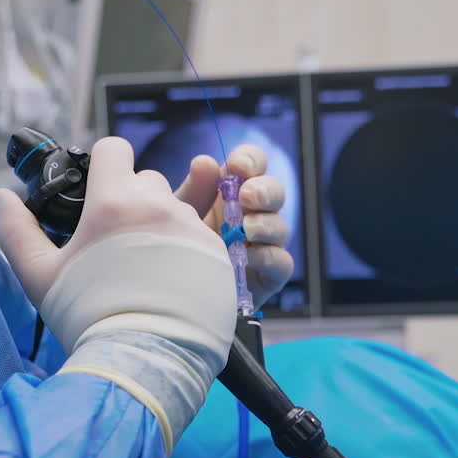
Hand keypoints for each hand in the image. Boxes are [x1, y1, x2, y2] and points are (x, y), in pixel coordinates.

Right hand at [0, 136, 233, 355]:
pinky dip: (185, 248)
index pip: (114, 148)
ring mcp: (193, 227)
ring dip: (160, 224)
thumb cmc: (88, 315)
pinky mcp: (216, 252)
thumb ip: (17, 230)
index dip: (104, 164)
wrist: (145, 360)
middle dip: (130, 199)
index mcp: (114, 201)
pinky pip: (198, 234)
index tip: (98, 189)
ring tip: (145, 267)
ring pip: (174, 206)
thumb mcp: (40, 275)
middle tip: (116, 242)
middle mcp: (159, 204)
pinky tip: (169, 279)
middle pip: (145, 180)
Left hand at [172, 145, 294, 305]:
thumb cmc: (177, 248)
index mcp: (231, 191)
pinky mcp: (270, 275)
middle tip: (247, 197)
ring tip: (247, 230)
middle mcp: (252, 213)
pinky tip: (249, 257)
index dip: (250, 160)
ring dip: (266, 224)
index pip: (252, 165)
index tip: (237, 167)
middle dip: (264, 190)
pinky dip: (268, 257)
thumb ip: (192, 191)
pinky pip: (282, 262)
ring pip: (281, 226)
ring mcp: (264, 244)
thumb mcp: (177, 216)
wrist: (175, 297)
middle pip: (274, 191)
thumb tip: (205, 162)